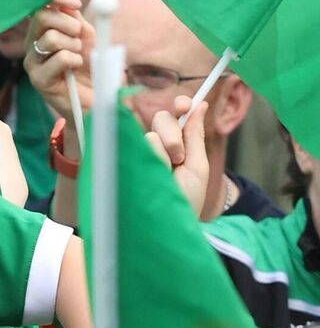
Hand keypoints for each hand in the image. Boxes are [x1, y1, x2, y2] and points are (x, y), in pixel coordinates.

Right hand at [23, 0, 91, 120]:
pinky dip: (74, 61)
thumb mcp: (86, 36)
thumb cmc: (92, 70)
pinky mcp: (38, 80)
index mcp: (42, 32)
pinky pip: (59, 58)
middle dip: (68, 23)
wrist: (98, 102)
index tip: (75, 2)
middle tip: (80, 35)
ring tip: (79, 57)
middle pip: (41, 17)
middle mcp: (32, 45)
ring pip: (51, 38)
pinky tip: (75, 70)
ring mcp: (32, 62)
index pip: (39, 6)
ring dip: (74, 45)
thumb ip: (73, 15)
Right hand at [145, 97, 209, 216]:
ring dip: (163, 153)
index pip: (175, 115)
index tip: (184, 105)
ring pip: (150, 133)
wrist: (169, 222)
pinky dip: (149, 156)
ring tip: (166, 174)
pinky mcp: (126, 158)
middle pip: (162, 118)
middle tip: (179, 159)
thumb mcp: (198, 166)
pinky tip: (150, 171)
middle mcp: (157, 143)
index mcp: (177, 142)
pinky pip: (136, 145)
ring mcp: (140, 151)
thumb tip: (202, 105)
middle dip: (174, 136)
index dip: (180, 105)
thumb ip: (196, 135)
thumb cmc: (186, 198)